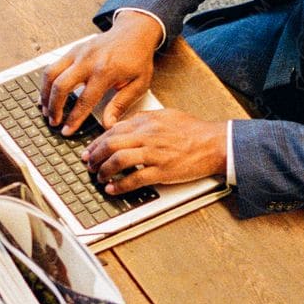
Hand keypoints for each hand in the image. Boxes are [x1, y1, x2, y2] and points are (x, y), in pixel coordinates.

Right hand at [41, 13, 162, 134]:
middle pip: (61, 86)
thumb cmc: (138, 58)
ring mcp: (78, 53)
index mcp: (105, 71)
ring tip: (46, 110)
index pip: (84, 101)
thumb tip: (108, 124)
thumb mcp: (139, 84)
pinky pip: (53, 65)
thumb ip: (121, 104)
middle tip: (53, 122)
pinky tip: (47, 92)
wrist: (134, 31)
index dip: (73, 119)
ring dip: (45, 94)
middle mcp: (88, 61)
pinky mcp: (73, 49)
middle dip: (54, 107)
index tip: (66, 131)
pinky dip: (47, 81)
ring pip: (51, 74)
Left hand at [84, 109, 225, 193]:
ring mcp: (154, 154)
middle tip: (89, 165)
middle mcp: (148, 136)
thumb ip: (144, 119)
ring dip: (104, 171)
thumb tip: (124, 125)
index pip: (113, 130)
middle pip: (111, 144)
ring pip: (118, 161)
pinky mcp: (162, 171)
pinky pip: (134, 179)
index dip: (97, 142)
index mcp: (147, 122)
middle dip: (95, 156)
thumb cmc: (193, 131)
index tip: (90, 151)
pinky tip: (112, 188)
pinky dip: (120, 185)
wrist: (214, 143)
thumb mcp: (166, 115)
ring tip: (99, 177)